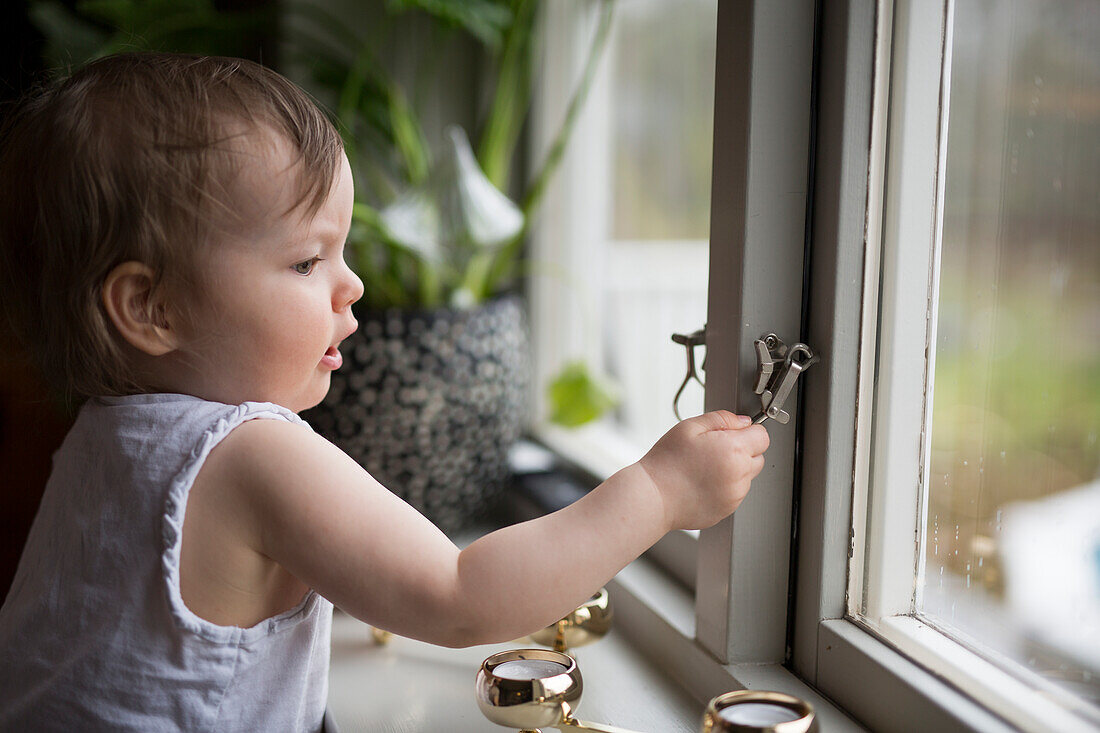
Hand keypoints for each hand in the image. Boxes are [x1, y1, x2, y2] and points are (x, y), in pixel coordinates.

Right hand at [637, 411, 769, 530]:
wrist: (652, 497)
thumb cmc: (666, 463)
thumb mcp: (689, 427)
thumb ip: (721, 419)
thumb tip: (742, 422)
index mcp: (734, 450)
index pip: (763, 436)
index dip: (748, 431)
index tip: (733, 433)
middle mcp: (740, 475)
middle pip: (758, 457)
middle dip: (742, 450)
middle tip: (714, 450)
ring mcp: (735, 496)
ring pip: (747, 477)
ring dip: (734, 470)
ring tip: (704, 468)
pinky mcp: (727, 510)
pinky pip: (735, 494)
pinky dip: (724, 487)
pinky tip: (702, 483)